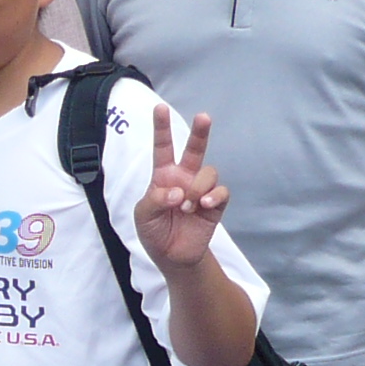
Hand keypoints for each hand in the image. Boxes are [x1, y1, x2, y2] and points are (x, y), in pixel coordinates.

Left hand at [134, 106, 229, 273]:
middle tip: (203, 117)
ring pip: (208, 172)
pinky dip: (213, 196)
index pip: (163, 148)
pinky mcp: (215, 204)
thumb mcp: (143, 215)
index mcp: (163, 176)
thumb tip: (178, 192)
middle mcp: (184, 178)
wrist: (172, 257)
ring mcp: (201, 190)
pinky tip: (203, 205)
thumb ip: (155, 199)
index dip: (161, 128)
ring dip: (198, 187)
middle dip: (200, 132)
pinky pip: (221, 191)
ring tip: (188, 206)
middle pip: (194, 149)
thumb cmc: (154, 232)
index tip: (160, 108)